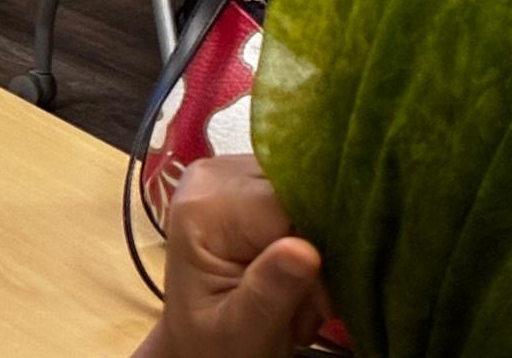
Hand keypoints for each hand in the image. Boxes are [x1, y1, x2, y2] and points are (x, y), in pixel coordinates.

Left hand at [133, 156, 326, 357]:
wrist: (195, 343)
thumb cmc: (214, 344)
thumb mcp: (240, 334)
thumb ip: (268, 292)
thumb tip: (305, 250)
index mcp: (200, 207)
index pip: (283, 204)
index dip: (314, 247)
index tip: (317, 302)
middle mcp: (210, 174)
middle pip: (294, 192)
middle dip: (312, 249)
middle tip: (303, 305)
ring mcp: (226, 170)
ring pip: (301, 192)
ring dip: (310, 245)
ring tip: (292, 294)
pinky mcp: (243, 178)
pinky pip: (294, 195)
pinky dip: (302, 235)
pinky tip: (288, 270)